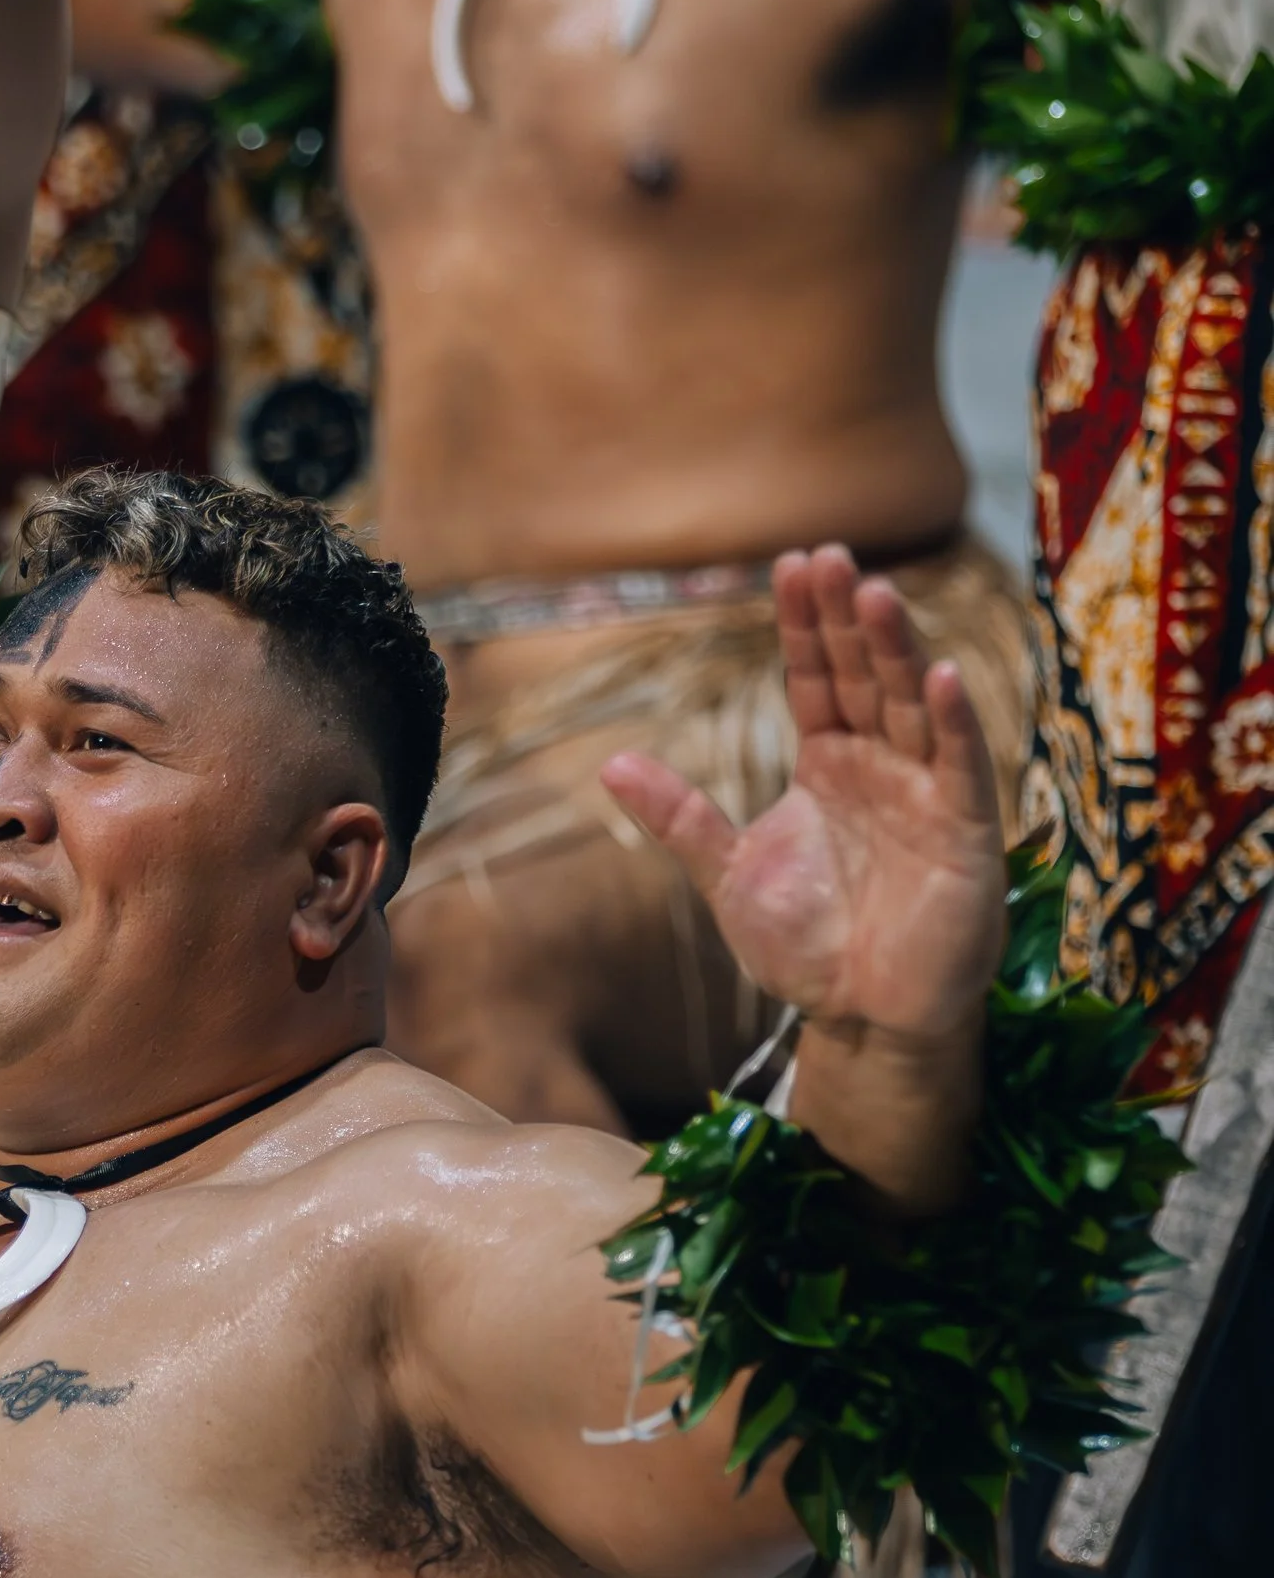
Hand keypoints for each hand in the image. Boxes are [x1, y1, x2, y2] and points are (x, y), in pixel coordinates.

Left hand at [603, 546, 1006, 1054]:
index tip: (792, 562)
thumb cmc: (806, 950)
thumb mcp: (728, 877)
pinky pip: (962, 766)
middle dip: (846, 618)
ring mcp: (927, 792)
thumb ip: (680, 819)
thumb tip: (611, 762)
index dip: (805, 625)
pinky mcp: (965, 832)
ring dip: (895, 649)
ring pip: (911, 704)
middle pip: (864, 675)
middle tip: (829, 556)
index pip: (817, 678)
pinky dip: (953, 722)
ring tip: (874, 592)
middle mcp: (881, 765)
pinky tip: (939, 675)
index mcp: (828, 764)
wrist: (862, 1022)